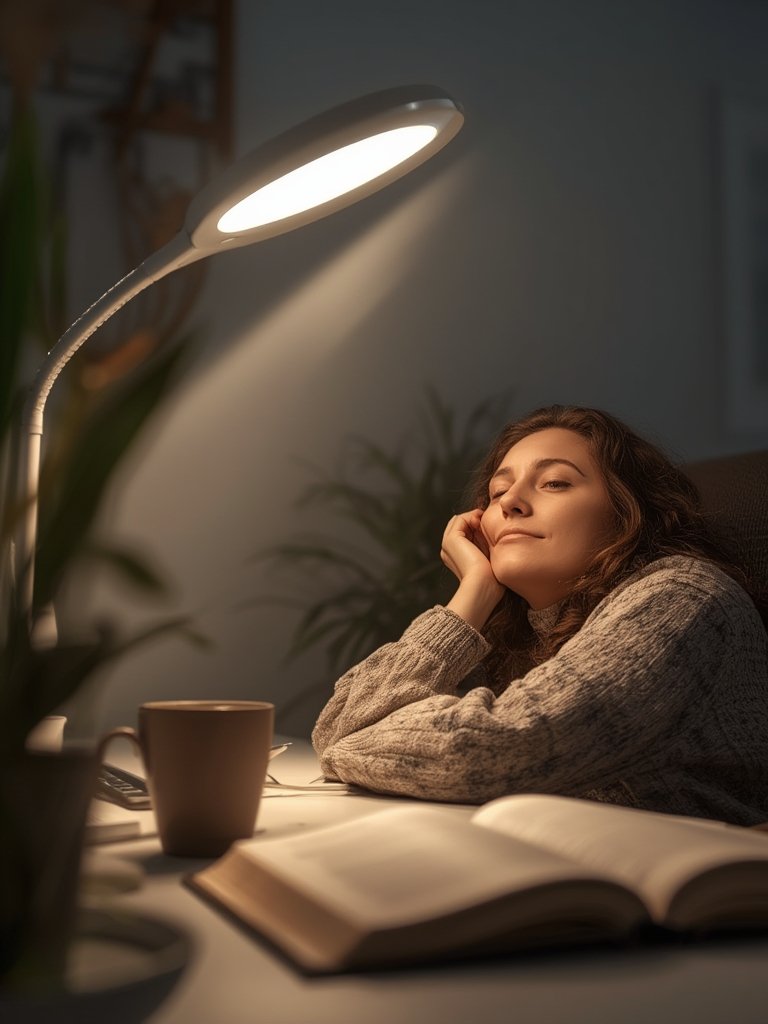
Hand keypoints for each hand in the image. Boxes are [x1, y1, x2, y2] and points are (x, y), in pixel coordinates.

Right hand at [441, 511, 505, 629]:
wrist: (482, 587)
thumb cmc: (490, 580)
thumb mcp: (490, 561)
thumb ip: (488, 549)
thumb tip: (495, 534)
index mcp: (456, 557)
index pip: (464, 534)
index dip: (477, 527)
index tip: (491, 526)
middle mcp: (449, 550)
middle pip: (460, 526)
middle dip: (474, 520)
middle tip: (488, 520)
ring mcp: (448, 544)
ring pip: (459, 521)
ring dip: (473, 516)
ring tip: (485, 519)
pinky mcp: (451, 539)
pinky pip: (460, 519)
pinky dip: (471, 516)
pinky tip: (481, 520)